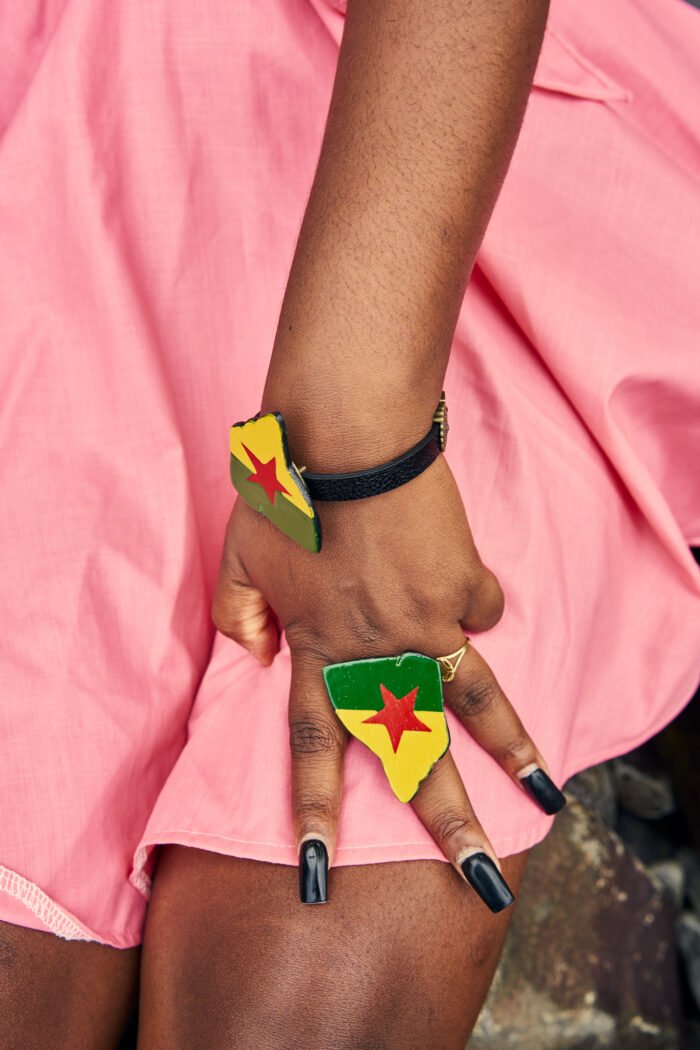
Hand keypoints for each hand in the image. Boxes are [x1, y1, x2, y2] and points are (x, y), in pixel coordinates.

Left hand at [211, 453, 565, 911]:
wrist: (347, 436)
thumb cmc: (285, 489)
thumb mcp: (239, 557)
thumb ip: (237, 617)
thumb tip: (253, 654)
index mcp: (318, 651)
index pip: (316, 749)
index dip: (316, 813)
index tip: (318, 873)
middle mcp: (377, 652)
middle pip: (418, 752)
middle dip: (447, 822)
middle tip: (477, 877)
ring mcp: (428, 623)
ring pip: (477, 704)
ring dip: (513, 754)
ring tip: (544, 799)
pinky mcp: (465, 585)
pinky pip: (481, 606)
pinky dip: (475, 601)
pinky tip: (466, 583)